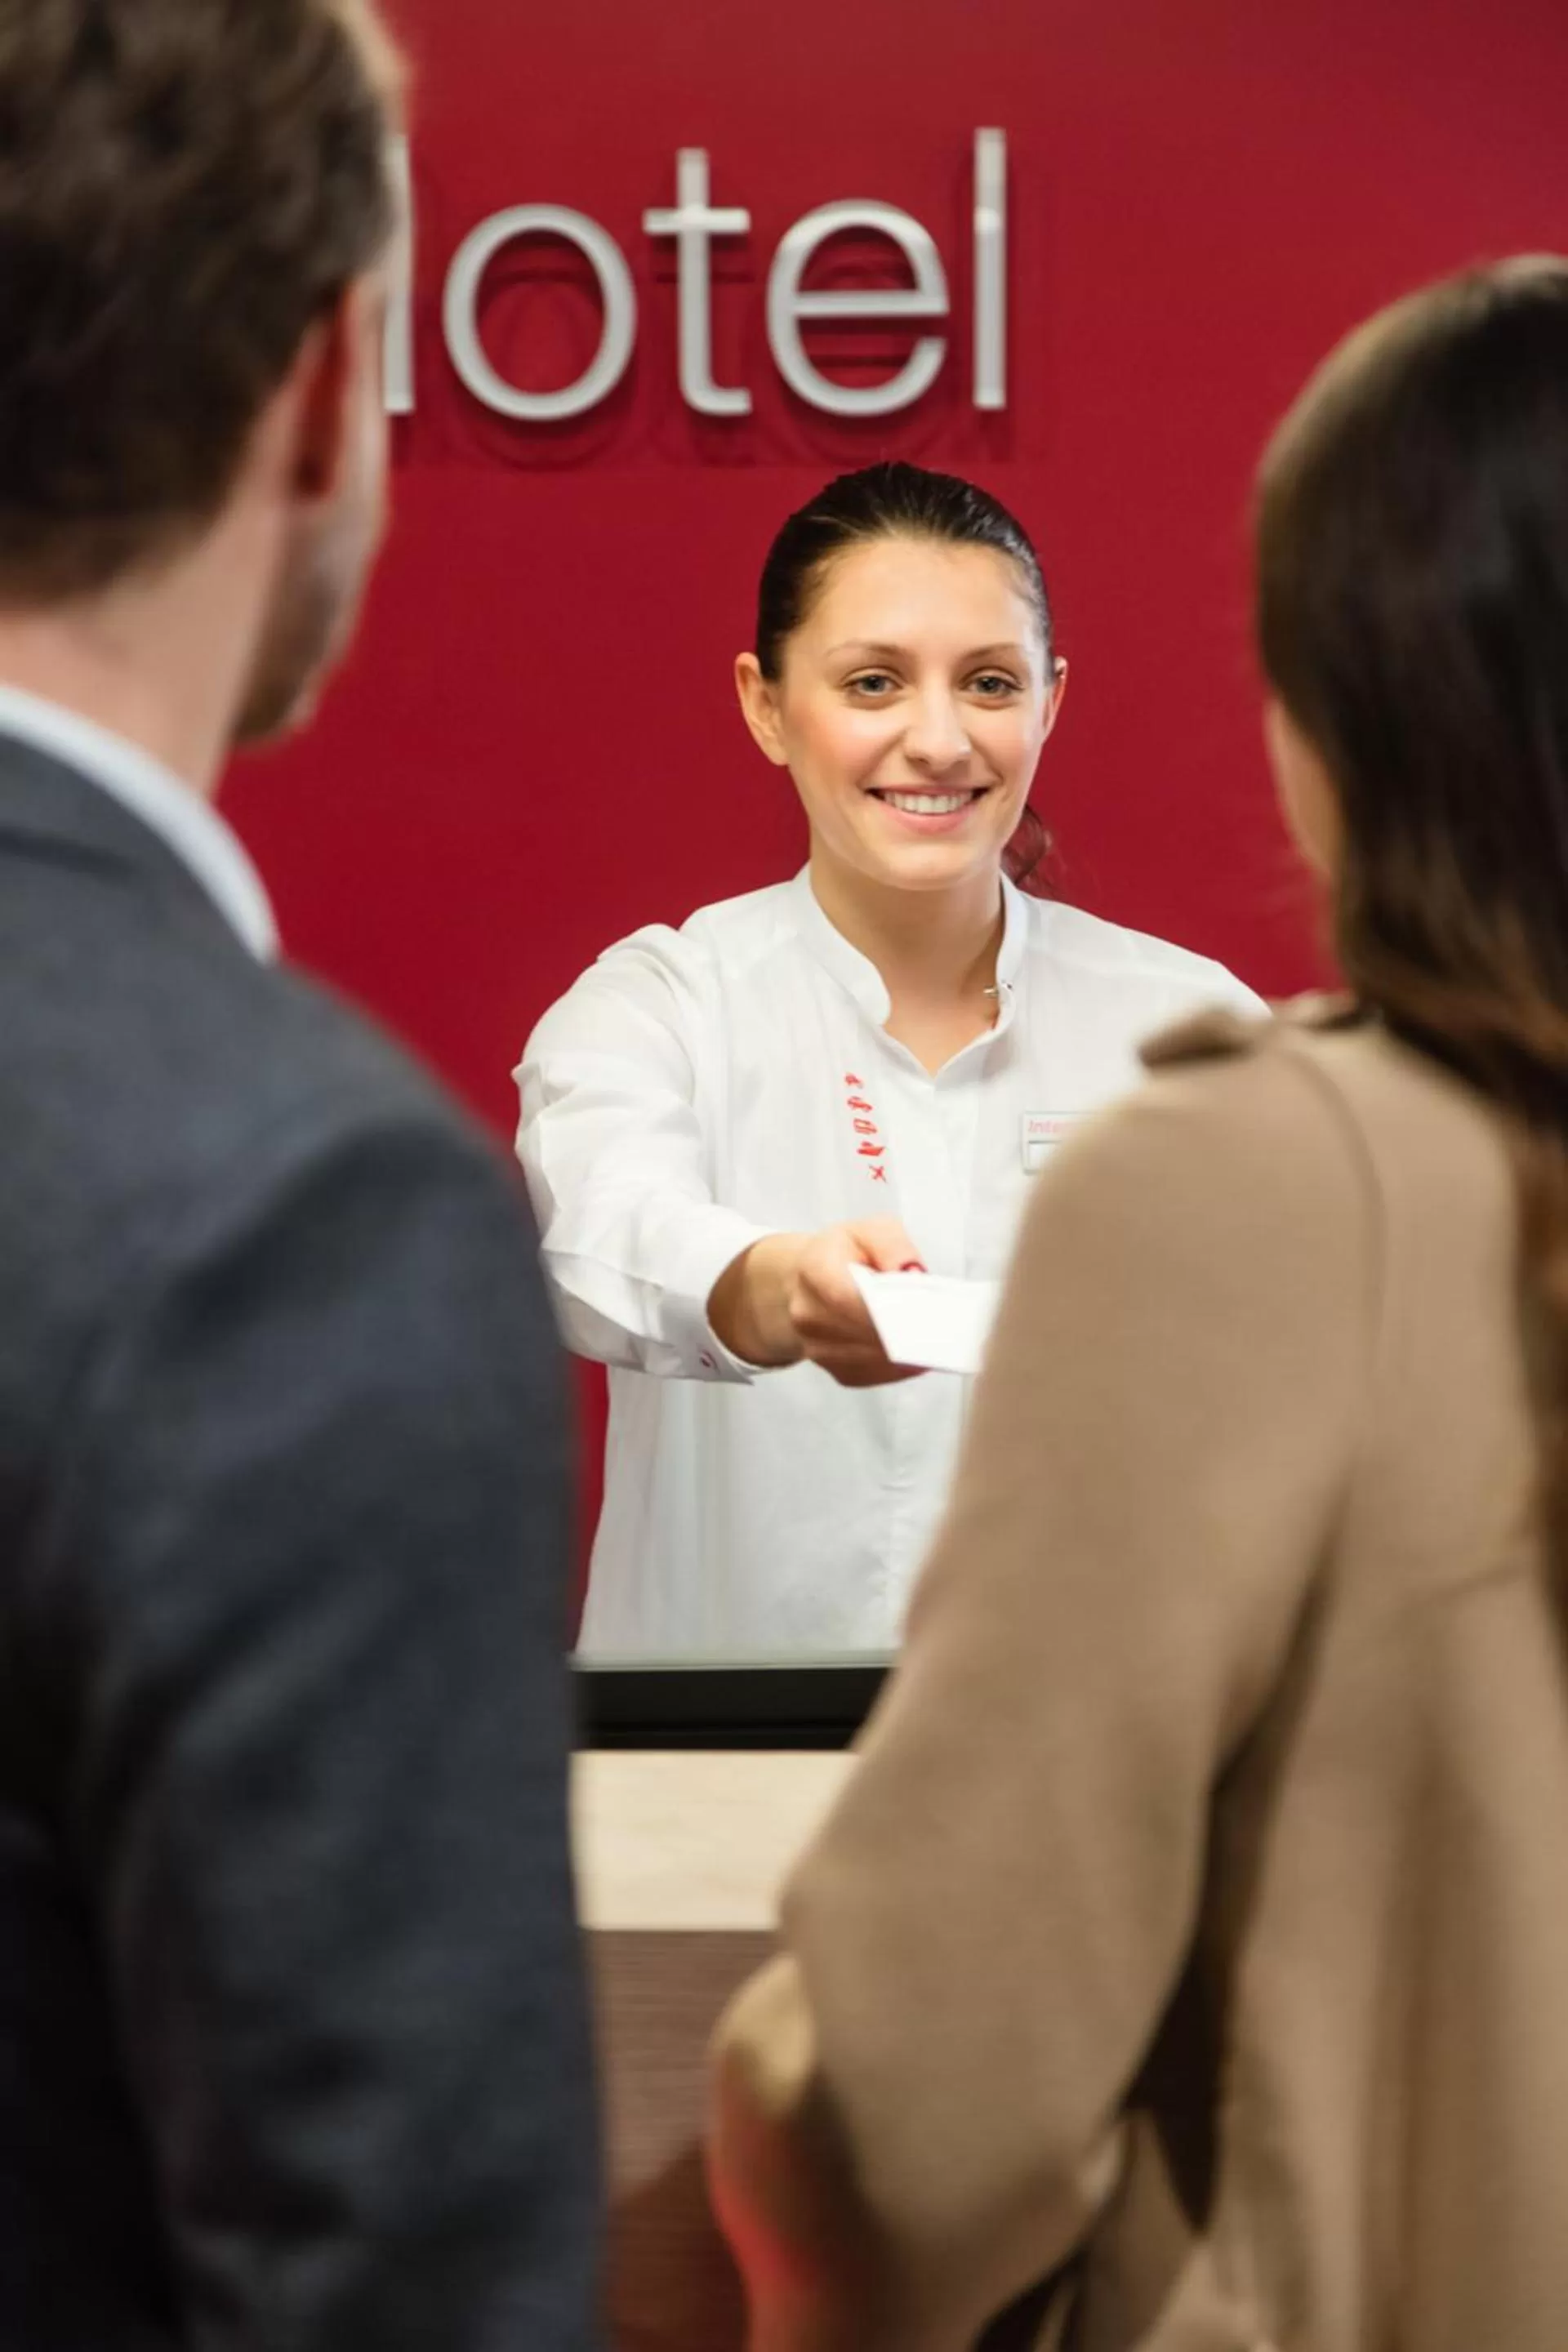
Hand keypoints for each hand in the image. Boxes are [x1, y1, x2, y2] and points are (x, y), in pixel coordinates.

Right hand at [709, 1221, 925, 1388]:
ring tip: (943, 1335)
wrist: (805, 1283)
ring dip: (912, 1352)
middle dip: (909, 1331)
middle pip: (867, 1334)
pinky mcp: (841, 1373)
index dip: (883, 1309)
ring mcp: (820, 1351)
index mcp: (813, 1271)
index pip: (846, 1297)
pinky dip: (906, 1365)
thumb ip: (893, 1245)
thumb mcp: (869, 1230)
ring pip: (879, 1360)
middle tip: (948, 1325)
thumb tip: (913, 1275)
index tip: (921, 1311)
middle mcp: (809, 1317)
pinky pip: (881, 1375)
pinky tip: (924, 1349)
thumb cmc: (842, 1254)